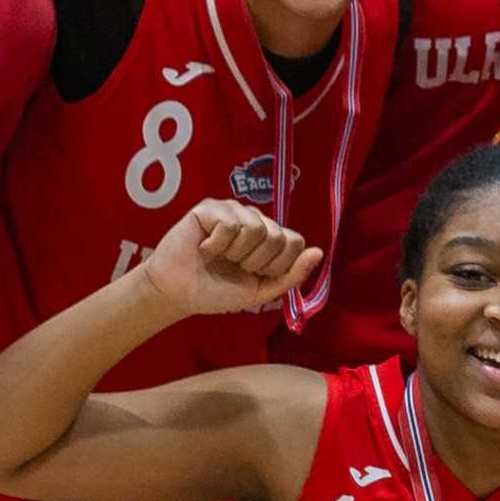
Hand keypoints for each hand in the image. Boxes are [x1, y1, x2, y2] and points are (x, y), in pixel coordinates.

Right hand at [137, 198, 320, 317]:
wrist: (179, 293)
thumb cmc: (218, 291)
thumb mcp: (261, 291)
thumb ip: (291, 275)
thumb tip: (319, 252)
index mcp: (270, 238)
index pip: (294, 241)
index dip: (277, 264)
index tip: (255, 274)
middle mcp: (255, 220)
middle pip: (277, 235)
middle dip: (255, 262)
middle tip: (234, 265)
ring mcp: (233, 211)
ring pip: (255, 228)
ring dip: (235, 253)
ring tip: (219, 256)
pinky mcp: (211, 207)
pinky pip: (229, 224)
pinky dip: (216, 244)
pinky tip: (205, 246)